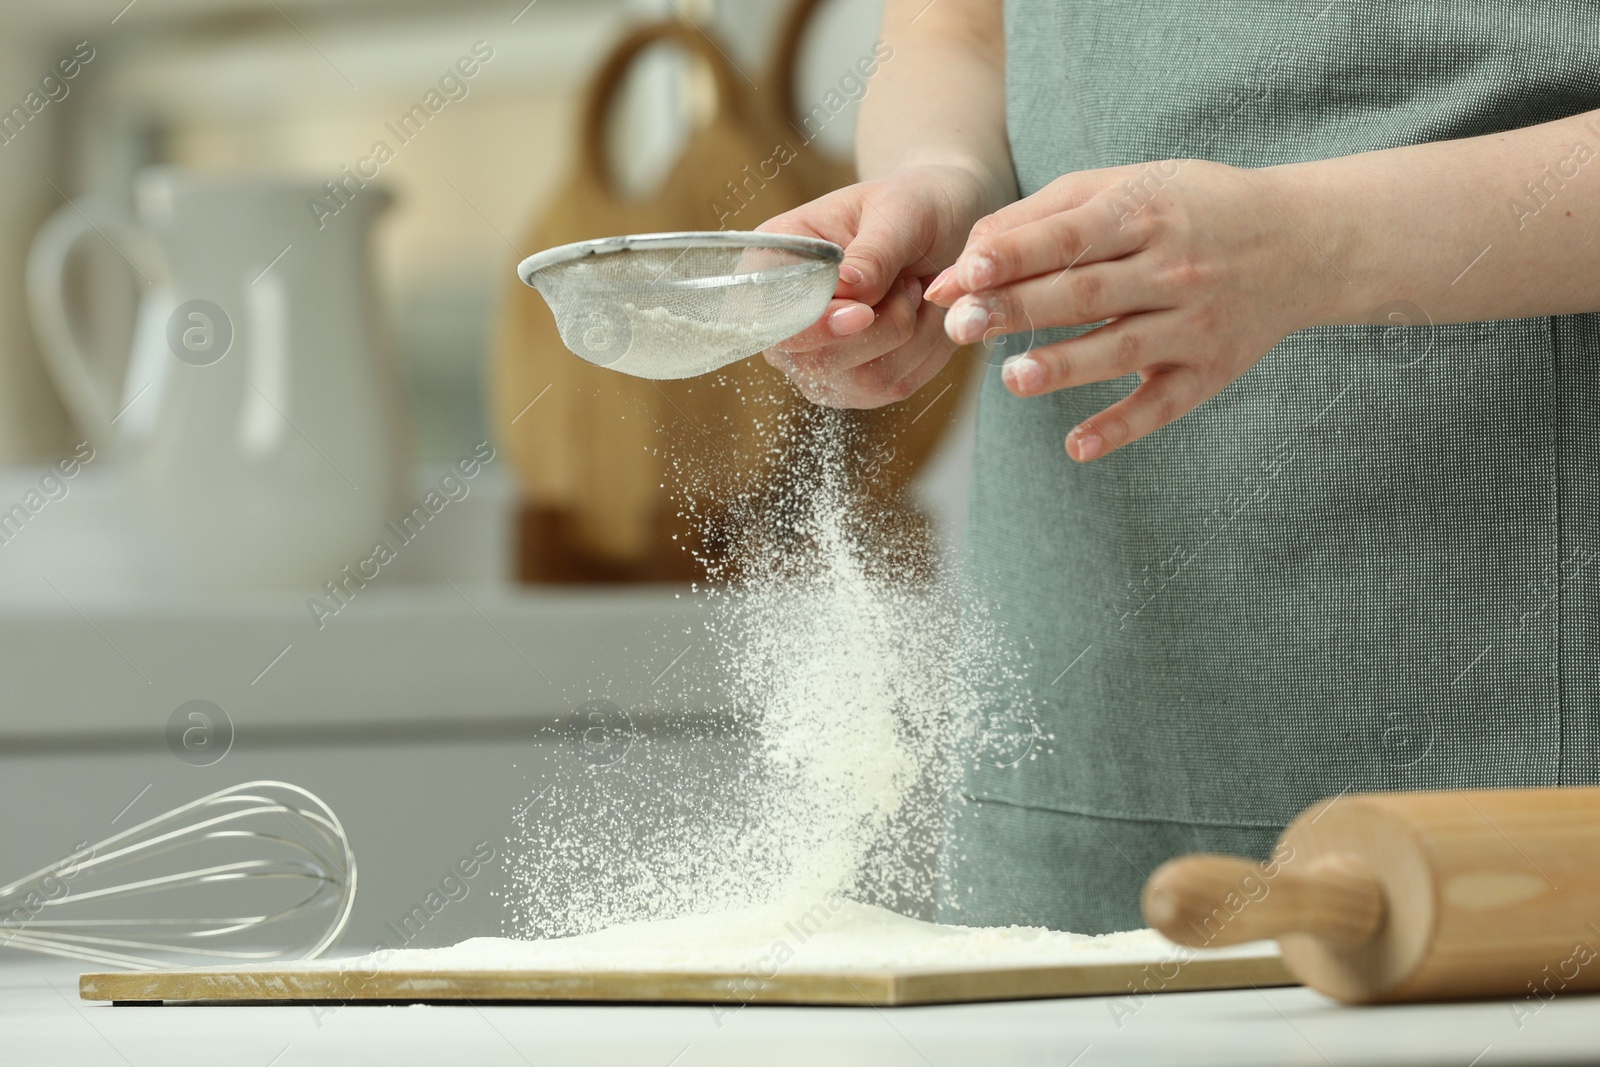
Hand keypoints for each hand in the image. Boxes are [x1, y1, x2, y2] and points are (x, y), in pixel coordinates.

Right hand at [758, 164, 998, 407]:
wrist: (938, 225)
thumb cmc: (909, 207)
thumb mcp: (899, 211)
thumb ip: (873, 252)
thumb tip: (847, 287)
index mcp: (772, 263)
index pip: (769, 317)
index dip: (815, 325)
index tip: (863, 312)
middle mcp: (784, 321)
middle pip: (814, 362)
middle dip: (880, 330)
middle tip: (910, 284)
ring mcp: (814, 359)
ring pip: (862, 381)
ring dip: (909, 339)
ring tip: (916, 291)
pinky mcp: (852, 383)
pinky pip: (892, 387)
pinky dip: (924, 354)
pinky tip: (925, 317)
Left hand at [925, 160, 1333, 460]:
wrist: (1302, 242)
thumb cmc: (1188, 209)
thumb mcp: (1125, 188)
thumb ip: (1042, 217)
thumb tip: (966, 261)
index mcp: (1146, 214)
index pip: (1070, 237)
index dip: (1016, 256)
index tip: (965, 273)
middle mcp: (1173, 270)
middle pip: (1085, 294)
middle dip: (1018, 310)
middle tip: (960, 327)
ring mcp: (1194, 325)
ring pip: (1120, 350)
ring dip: (1064, 366)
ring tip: (1012, 377)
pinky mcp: (1208, 372)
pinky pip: (1162, 405)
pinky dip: (1120, 427)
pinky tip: (1076, 446)